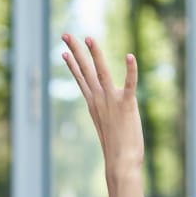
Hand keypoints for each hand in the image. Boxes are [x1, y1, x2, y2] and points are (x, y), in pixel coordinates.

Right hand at [61, 34, 144, 178]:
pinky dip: (130, 70)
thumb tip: (105, 111)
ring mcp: (111, 101)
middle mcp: (99, 99)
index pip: (81, 79)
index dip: (72, 64)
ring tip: (89, 38)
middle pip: (85, 70)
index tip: (64, 51)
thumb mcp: (107, 125)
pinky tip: (130, 56)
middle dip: (76, 51)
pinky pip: (129, 84)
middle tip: (65, 34)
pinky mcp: (127, 105)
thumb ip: (105, 114)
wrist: (121, 162)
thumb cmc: (117, 147)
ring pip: (101, 72)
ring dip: (95, 54)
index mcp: (93, 103)